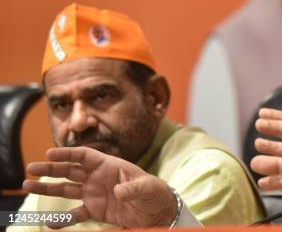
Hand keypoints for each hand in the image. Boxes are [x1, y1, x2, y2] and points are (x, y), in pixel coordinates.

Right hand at [23, 146, 177, 228]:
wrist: (158, 211)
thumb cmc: (155, 193)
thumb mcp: (147, 187)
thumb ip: (133, 187)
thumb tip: (118, 191)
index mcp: (110, 165)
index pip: (84, 156)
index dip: (67, 154)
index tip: (49, 153)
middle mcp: (98, 177)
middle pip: (70, 170)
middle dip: (51, 169)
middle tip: (31, 168)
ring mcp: (95, 193)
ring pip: (66, 189)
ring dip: (48, 188)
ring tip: (28, 186)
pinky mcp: (96, 210)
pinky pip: (75, 214)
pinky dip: (63, 218)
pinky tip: (50, 222)